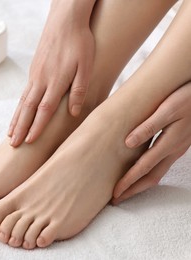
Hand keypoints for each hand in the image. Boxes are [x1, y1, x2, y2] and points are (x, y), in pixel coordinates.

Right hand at [8, 0, 95, 146]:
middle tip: (12, 144)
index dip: (36, 127)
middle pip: (27, 109)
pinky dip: (19, 107)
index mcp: (55, 81)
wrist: (65, 20)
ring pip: (22, 102)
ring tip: (10, 134)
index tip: (29, 141)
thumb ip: (79, 89)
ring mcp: (35, 75)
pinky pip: (23, 93)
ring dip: (16, 119)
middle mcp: (40, 80)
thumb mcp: (86, 65)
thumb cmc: (80, 42)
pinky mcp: (33, 70)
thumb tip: (73, 112)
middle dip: (20, 128)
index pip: (43, 110)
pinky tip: (18, 113)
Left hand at [112, 82, 190, 204]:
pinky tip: (140, 172)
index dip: (128, 182)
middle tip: (116, 200)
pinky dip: (148, 174)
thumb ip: (149, 126)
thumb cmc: (187, 98)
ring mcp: (177, 149)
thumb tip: (128, 143)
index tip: (115, 193)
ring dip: (140, 184)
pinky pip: (162, 166)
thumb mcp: (167, 109)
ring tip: (125, 190)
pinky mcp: (178, 144)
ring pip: (157, 173)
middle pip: (151, 178)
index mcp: (169, 143)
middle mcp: (174, 150)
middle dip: (133, 190)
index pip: (144, 168)